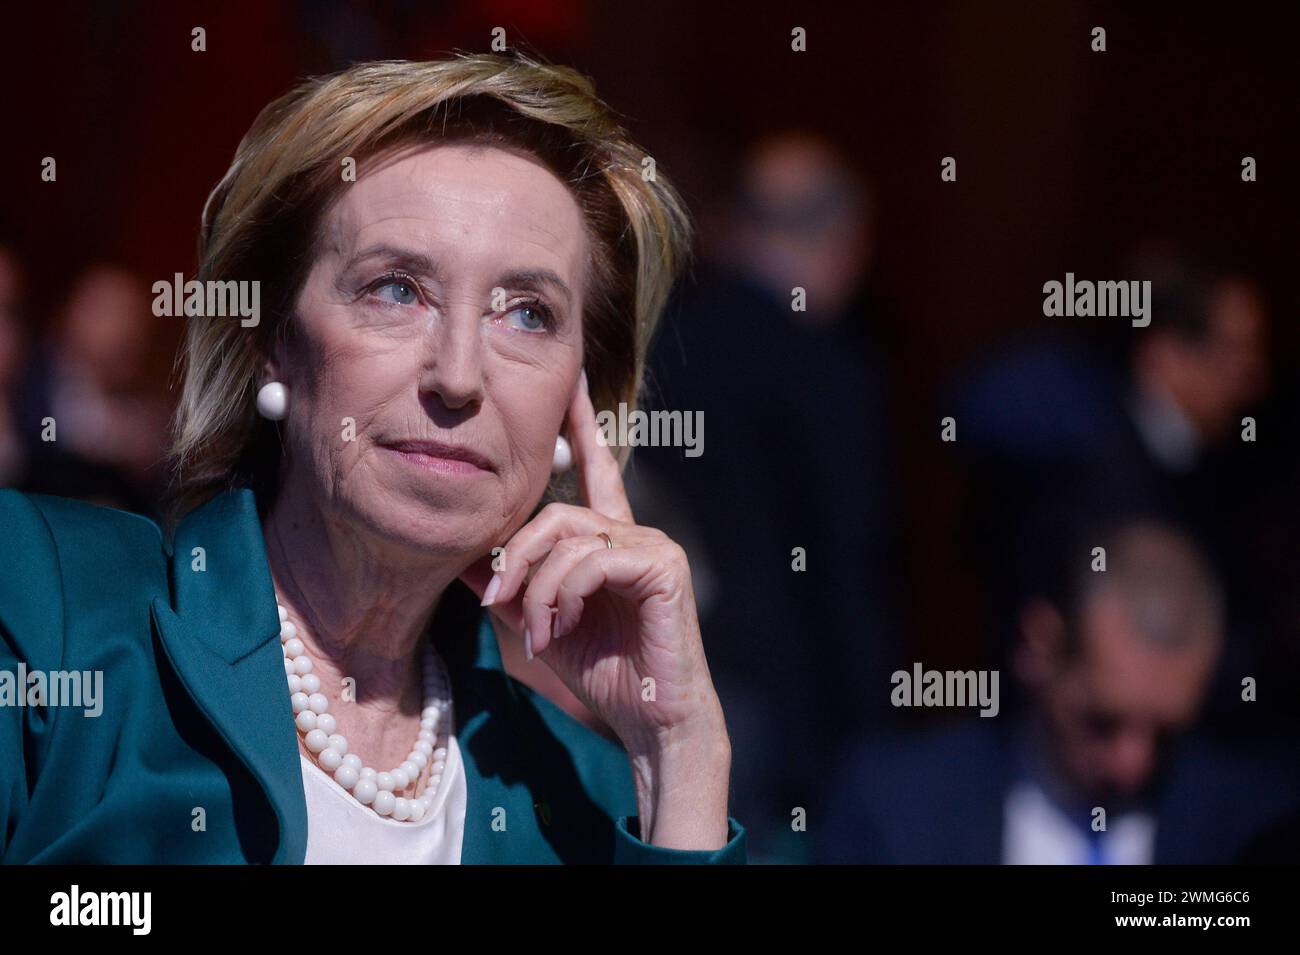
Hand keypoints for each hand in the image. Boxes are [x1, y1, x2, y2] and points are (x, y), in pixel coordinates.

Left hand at [459, 371, 730, 848]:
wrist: (649, 718)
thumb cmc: (602, 670)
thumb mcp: (539, 622)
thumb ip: (509, 585)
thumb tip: (458, 557)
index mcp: (608, 538)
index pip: (591, 469)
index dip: (579, 425)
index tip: (571, 379)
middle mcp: (632, 531)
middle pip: (556, 513)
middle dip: (515, 556)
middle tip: (494, 603)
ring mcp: (651, 544)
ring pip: (570, 535)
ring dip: (538, 588)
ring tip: (537, 633)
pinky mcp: (663, 564)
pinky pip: (594, 558)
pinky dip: (565, 594)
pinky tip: (563, 628)